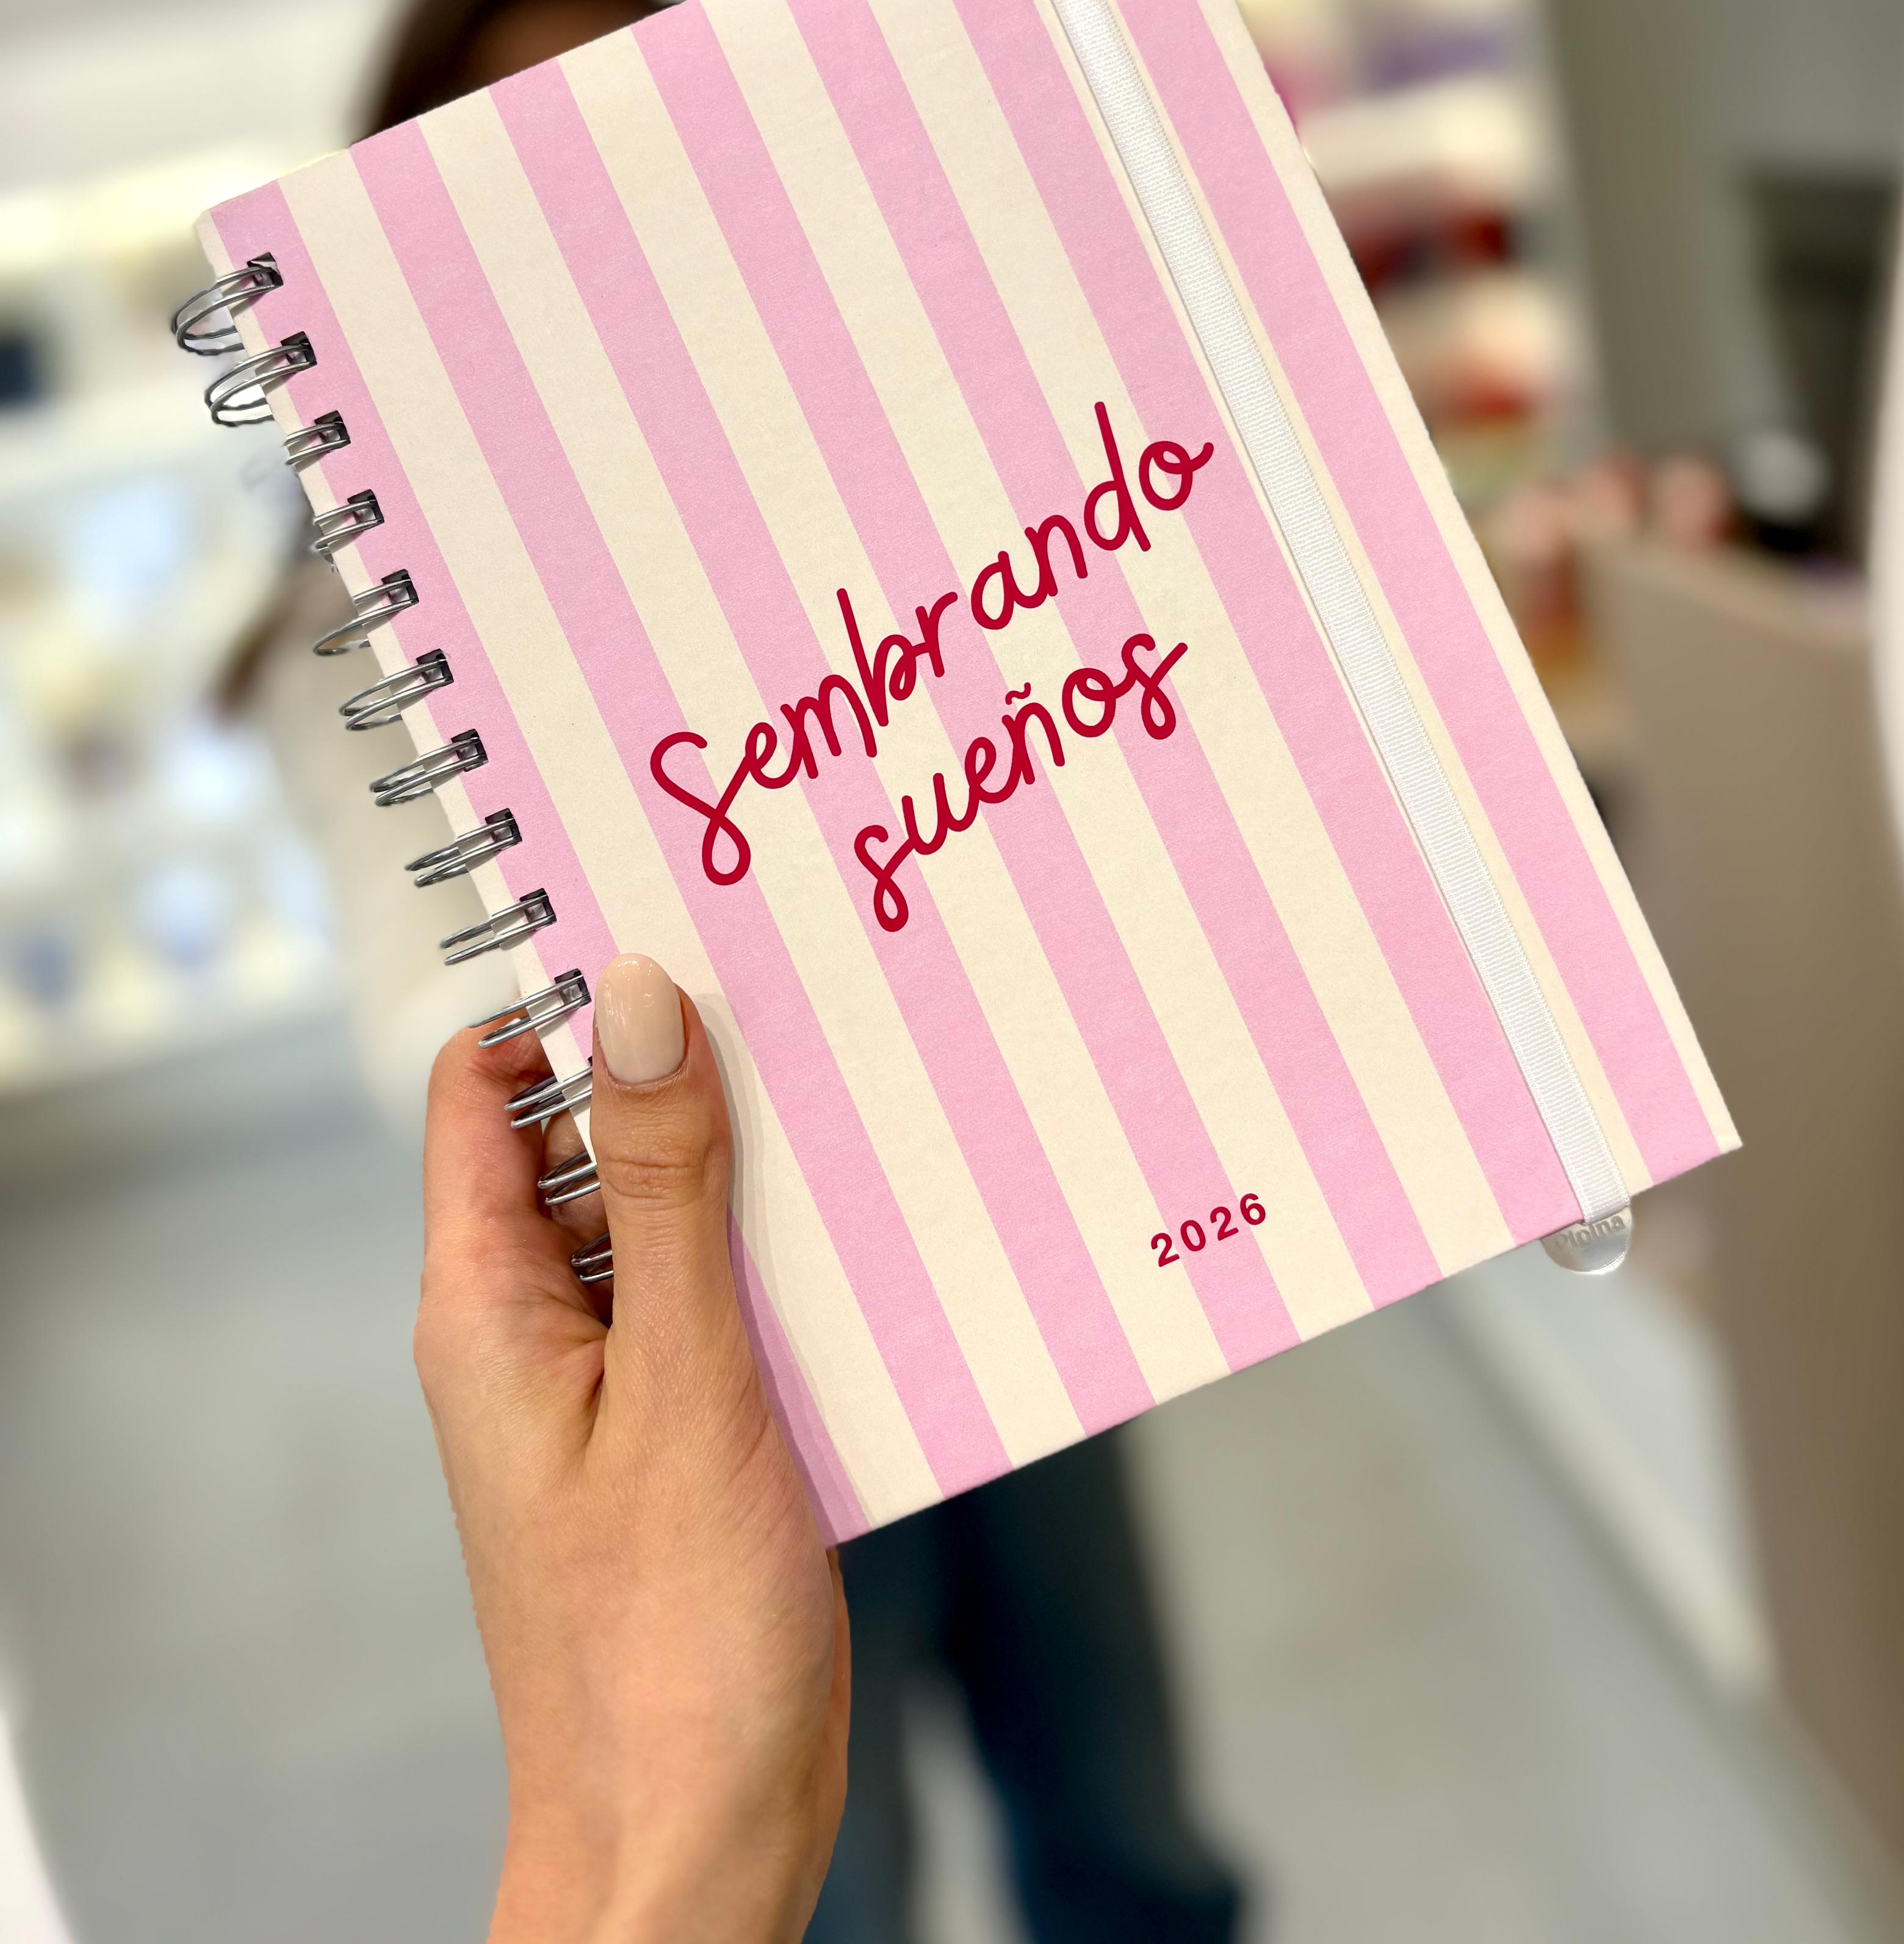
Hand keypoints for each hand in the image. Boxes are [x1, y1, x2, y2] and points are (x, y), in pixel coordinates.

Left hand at [414, 952, 849, 1943]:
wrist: (695, 1846)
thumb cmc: (669, 1649)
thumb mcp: (686, 1384)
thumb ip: (665, 1187)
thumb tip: (636, 998)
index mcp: (489, 1307)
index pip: (485, 1087)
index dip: (564, 999)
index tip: (677, 935)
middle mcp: (535, 1330)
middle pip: (586, 1139)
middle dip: (683, 1072)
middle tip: (803, 1003)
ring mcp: (608, 1385)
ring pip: (666, 1218)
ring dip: (749, 1172)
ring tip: (856, 1108)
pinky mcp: (679, 1434)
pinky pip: (717, 1302)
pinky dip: (780, 1263)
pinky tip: (873, 1244)